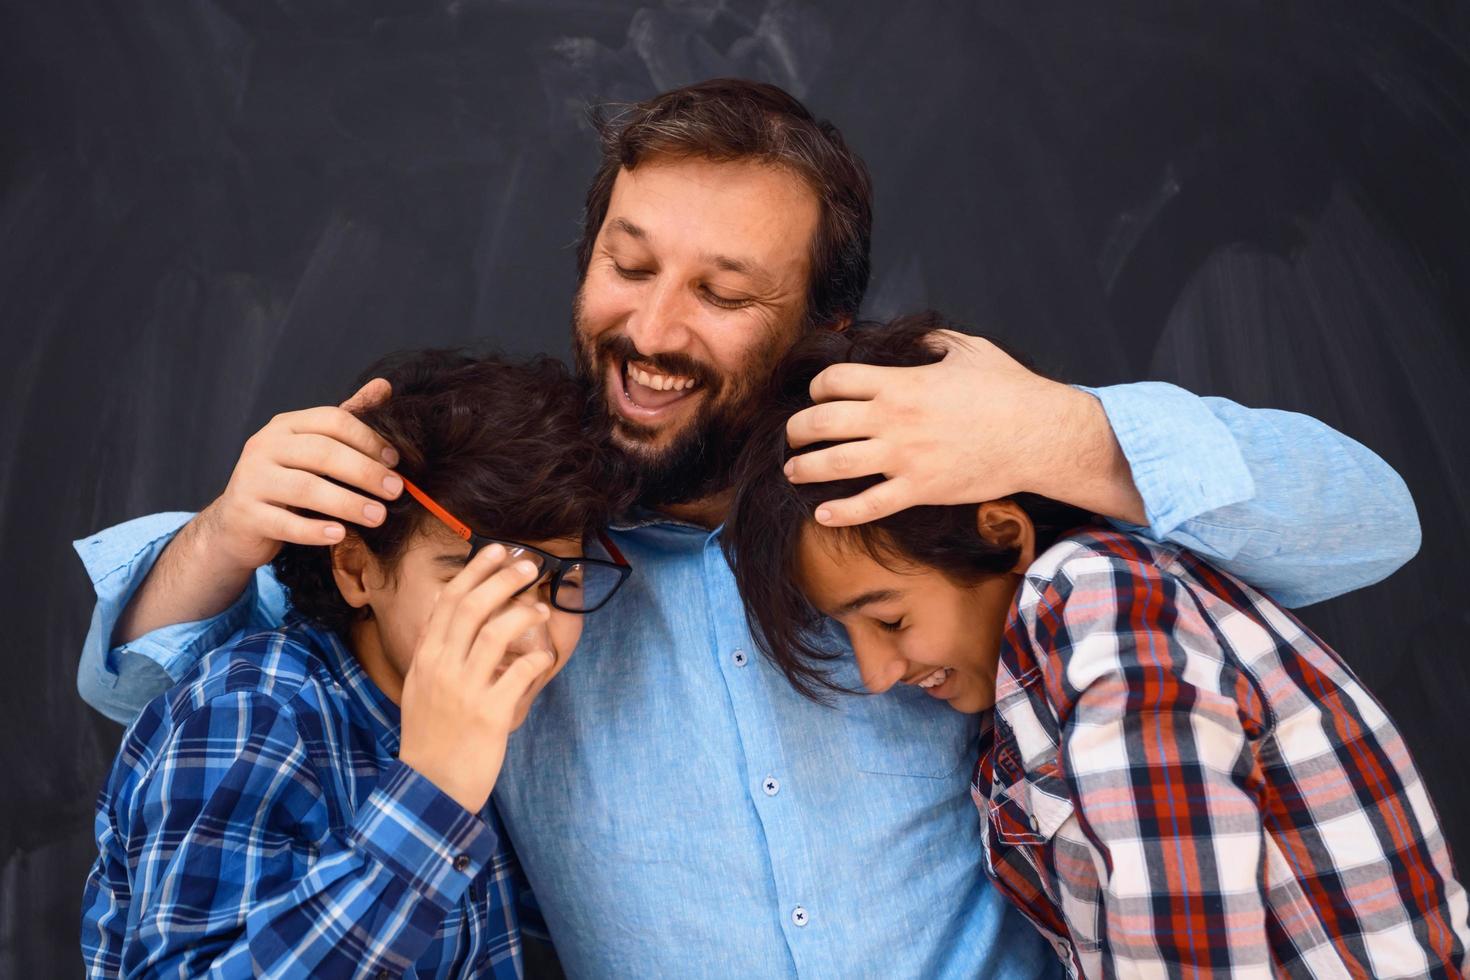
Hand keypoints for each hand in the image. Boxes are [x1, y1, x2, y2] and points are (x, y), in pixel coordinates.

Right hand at [201, 379, 401, 570]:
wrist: (237, 522)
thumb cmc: (286, 481)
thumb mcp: (314, 447)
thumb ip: (346, 421)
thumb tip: (384, 385)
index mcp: (286, 425)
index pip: (332, 420)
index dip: (368, 439)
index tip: (396, 461)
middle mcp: (265, 446)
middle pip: (322, 452)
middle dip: (364, 471)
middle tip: (396, 490)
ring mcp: (251, 480)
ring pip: (305, 488)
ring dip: (348, 503)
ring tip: (379, 516)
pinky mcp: (246, 515)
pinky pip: (284, 523)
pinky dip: (314, 530)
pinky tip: (340, 534)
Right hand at [397, 546, 555, 813]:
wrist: (430, 786)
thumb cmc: (431, 734)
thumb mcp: (420, 684)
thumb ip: (434, 646)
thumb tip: (444, 603)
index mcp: (426, 658)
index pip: (448, 600)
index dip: (475, 570)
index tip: (497, 549)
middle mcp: (441, 667)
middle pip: (472, 607)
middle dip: (503, 578)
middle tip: (530, 564)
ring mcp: (465, 690)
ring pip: (497, 634)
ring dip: (524, 612)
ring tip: (542, 607)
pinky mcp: (489, 714)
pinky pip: (520, 673)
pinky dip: (537, 658)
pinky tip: (545, 656)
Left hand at [784, 330, 1141, 525]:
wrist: (1038, 434)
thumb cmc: (1008, 389)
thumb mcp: (968, 349)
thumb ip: (933, 341)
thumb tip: (915, 337)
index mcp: (901, 382)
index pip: (835, 381)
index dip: (817, 387)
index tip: (817, 395)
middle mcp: (893, 419)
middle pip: (822, 421)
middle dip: (797, 429)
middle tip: (792, 436)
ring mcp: (904, 457)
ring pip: (835, 463)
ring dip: (804, 468)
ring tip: (792, 470)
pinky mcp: (919, 489)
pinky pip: (869, 505)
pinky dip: (841, 512)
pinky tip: (822, 514)